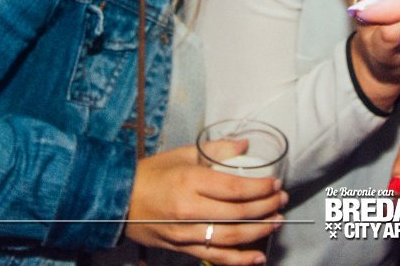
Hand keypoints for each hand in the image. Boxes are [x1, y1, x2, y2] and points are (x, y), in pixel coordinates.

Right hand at [124, 142, 286, 265]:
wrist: (117, 201)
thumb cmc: (150, 174)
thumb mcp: (182, 154)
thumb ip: (216, 149)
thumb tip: (244, 145)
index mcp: (190, 182)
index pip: (234, 188)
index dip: (260, 188)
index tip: (276, 183)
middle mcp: (189, 209)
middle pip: (238, 213)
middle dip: (266, 207)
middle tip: (282, 200)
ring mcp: (186, 233)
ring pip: (231, 237)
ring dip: (259, 231)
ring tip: (277, 222)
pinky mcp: (182, 248)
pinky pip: (215, 256)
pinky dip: (239, 260)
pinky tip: (258, 257)